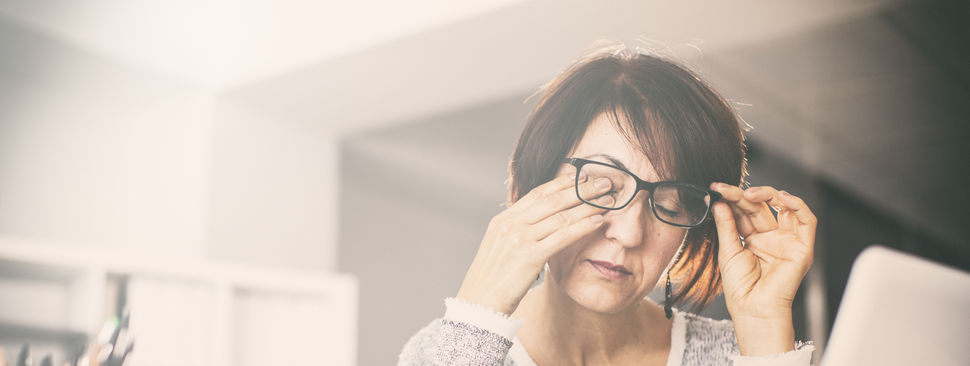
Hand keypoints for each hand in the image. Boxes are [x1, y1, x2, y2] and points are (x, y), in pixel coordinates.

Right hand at [456, 171, 611, 314]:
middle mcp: (511, 225)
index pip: (538, 193)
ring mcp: (520, 239)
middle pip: (553, 200)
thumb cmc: (492, 278)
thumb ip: (517, 231)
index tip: (581, 175)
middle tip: (604, 181)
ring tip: (609, 200)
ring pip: (562, 216)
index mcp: (504, 219)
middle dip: (582, 188)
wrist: (479, 302)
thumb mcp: (499, 246)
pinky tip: (598, 222)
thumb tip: (540, 221)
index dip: (562, 182)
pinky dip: (583, 227)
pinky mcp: (530, 257)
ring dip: (588, 206)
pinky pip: (563, 237)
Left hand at [710, 183, 815, 355]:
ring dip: (768, 195)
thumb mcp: (728, 251)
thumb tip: (719, 202)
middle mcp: (770, 237)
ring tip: (749, 193)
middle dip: (743, 195)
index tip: (716, 189)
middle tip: (726, 190)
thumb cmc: (740, 288)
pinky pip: (806, 221)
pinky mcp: (802, 247)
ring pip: (784, 207)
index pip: (744, 211)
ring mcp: (786, 241)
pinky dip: (798, 205)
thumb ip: (726, 225)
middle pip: (760, 207)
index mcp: (752, 239)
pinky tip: (782, 197)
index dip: (731, 198)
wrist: (753, 309)